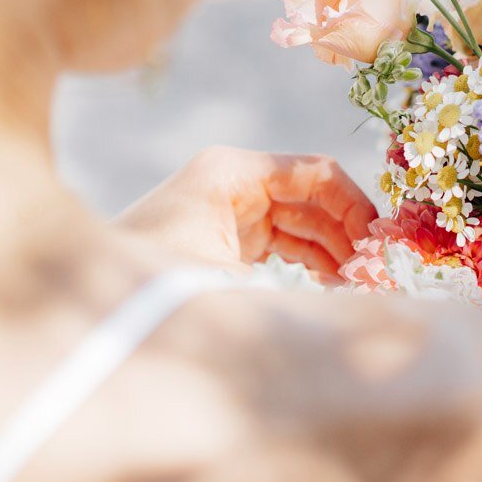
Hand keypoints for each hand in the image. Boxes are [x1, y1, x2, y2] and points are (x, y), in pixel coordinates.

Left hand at [115, 147, 377, 277]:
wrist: (100, 309)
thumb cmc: (153, 287)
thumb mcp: (226, 282)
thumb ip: (296, 284)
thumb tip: (360, 303)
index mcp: (233, 172)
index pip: (316, 173)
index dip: (356, 206)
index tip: (381, 247)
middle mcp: (237, 182)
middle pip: (316, 196)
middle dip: (350, 234)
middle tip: (380, 276)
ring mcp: (235, 209)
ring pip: (306, 222)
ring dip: (337, 253)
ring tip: (364, 289)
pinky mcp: (232, 237)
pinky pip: (289, 241)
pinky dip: (314, 263)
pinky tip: (337, 289)